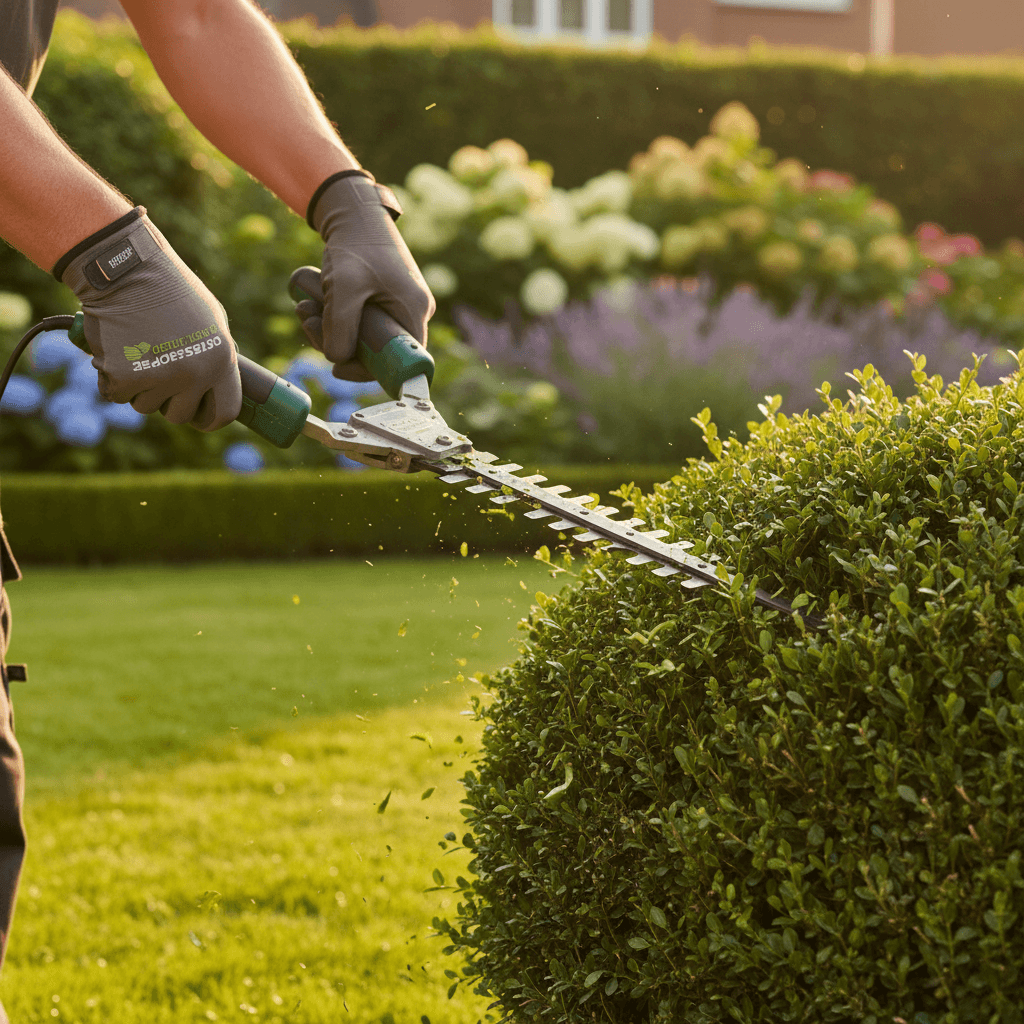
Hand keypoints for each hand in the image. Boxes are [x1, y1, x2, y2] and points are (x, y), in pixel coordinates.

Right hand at [54, 207, 241, 430]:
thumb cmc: (169, 290)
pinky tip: (115, 349)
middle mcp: (194, 374)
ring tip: (136, 349)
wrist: (126, 269)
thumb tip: (218, 387)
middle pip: (180, 415)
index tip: (196, 414)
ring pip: (145, 406)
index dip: (208, 418)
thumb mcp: (211, 320)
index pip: (225, 412)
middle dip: (166, 399)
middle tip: (156, 370)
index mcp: (221, 360)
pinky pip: (115, 395)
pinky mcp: (123, 376)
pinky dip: (110, 378)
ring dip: (137, 386)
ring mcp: (159, 377)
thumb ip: (216, 357)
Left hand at [300, 171, 434, 380]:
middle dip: (341, 345)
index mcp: (415, 311)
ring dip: (330, 331)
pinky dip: (335, 319)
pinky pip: (360, 323)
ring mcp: (398, 305)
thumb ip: (340, 328)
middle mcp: (413, 311)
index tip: (338, 368)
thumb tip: (336, 361)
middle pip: (380, 352)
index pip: (403, 362)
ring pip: (365, 338)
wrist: (354, 211)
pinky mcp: (383, 300)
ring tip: (304, 309)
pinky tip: (312, 303)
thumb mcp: (344, 287)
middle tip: (309, 326)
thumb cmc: (355, 244)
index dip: (371, 372)